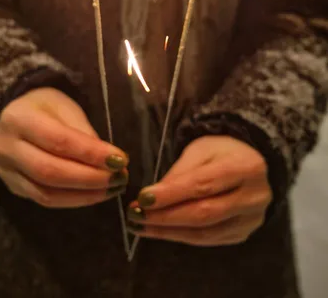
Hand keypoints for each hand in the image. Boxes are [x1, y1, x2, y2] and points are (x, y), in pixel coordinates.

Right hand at [0, 88, 128, 207]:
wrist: (14, 115)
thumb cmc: (45, 107)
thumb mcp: (65, 107)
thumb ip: (83, 133)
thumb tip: (110, 162)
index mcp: (18, 118)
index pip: (58, 140)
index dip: (91, 153)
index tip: (120, 160)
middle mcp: (5, 147)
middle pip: (50, 171)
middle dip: (89, 178)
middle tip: (119, 178)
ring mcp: (4, 171)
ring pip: (46, 193)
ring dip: (83, 195)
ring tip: (111, 189)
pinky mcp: (11, 187)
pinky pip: (43, 200)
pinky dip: (72, 200)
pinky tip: (93, 195)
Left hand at [128, 136, 271, 245]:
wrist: (250, 162)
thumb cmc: (221, 152)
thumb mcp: (200, 150)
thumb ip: (180, 173)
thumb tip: (152, 199)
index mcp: (246, 168)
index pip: (203, 185)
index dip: (171, 194)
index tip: (142, 198)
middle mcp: (254, 197)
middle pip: (204, 213)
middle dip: (165, 217)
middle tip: (135, 216)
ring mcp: (251, 220)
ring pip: (205, 233)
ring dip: (168, 232)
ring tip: (141, 226)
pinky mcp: (243, 234)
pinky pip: (208, 240)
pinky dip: (181, 237)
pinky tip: (161, 231)